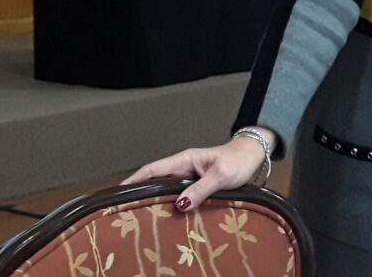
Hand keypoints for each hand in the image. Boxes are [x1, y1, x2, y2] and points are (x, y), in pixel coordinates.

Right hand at [122, 130, 272, 212]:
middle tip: (125, 209)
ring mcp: (190, 175)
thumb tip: (179, 204)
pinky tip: (166, 215)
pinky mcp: (197, 183)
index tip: (118, 191)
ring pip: (166, 187)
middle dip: (140, 192)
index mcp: (184, 160)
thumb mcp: (221, 175)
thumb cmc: (238, 161)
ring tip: (139, 215)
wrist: (253, 155)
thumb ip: (201, 189)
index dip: (135, 179)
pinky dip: (170, 202)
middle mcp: (183, 167)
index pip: (153, 169)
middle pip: (156, 180)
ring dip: (155, 198)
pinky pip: (178, 192)